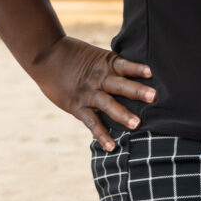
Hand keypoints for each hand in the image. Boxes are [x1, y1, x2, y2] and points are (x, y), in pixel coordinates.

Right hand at [30, 36, 156, 147]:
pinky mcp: (77, 106)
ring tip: (137, 124)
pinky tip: (111, 146)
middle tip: (154, 97)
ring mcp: (88, 93)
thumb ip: (114, 66)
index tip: (152, 73)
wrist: (46, 55)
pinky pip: (91, 122)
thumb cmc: (74, 54)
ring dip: (123, 114)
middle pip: (120, 85)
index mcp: (106, 64)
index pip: (125, 66)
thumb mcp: (96, 55)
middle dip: (137, 91)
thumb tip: (136, 73)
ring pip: (108, 104)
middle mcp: (99, 78)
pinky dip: (101, 134)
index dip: (138, 69)